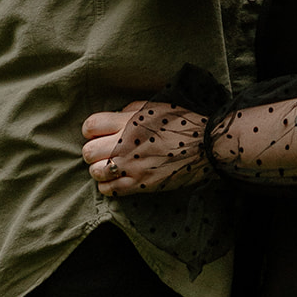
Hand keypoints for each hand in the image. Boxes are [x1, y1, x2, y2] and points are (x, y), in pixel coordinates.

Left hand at [82, 104, 210, 195]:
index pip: (90, 126)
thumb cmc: (185, 121)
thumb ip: (131, 110)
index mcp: (129, 121)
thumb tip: (115, 116)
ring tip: (111, 166)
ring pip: (95, 173)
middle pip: (88, 152)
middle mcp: (126, 145)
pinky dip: (108, 186)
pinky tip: (117, 179)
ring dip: (100, 169)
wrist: (209, 144)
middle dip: (93, 150)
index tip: (97, 132)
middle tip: (103, 150)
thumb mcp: (156, 105)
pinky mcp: (141, 185)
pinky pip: (110, 190)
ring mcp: (132, 167)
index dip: (90, 130)